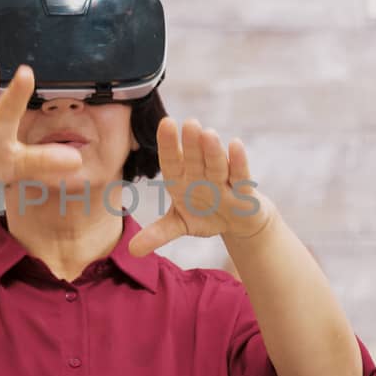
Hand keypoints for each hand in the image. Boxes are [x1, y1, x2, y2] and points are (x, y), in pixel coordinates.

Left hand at [128, 117, 269, 257]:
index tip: (165, 123)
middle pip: (195, 159)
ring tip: (208, 134)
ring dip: (212, 152)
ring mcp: (223, 181)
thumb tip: (131, 251)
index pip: (171, 160)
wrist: (237, 221)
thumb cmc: (204, 214)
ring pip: (217, 165)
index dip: (169, 144)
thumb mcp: (179, 225)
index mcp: (181, 179)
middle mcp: (201, 175)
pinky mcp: (243, 191)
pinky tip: (236, 145)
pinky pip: (240, 175)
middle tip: (189, 124)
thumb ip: (158, 234)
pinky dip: (239, 162)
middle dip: (192, 144)